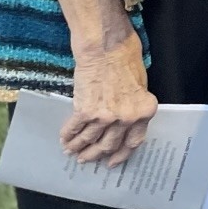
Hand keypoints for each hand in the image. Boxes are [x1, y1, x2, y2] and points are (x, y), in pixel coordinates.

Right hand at [61, 30, 157, 165]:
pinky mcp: (85, 111)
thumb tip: (124, 120)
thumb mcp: (140, 84)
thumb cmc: (125, 57)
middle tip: (86, 159)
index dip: (120, 154)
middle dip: (95, 154)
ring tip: (71, 151)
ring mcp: (105, 117)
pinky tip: (64, 139)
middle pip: (109, 145)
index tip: (112, 162)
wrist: (106, 46)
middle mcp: (126, 119)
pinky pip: (75, 129)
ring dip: (79, 148)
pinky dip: (68, 135)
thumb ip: (133, 105)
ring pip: (90, 140)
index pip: (133, 142)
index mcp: (143, 112)